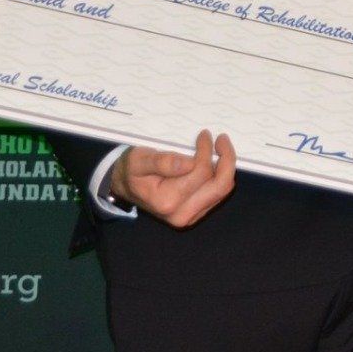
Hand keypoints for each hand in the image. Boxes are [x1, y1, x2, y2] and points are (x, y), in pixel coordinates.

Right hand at [110, 130, 235, 227]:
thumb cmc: (132, 171)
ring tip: (220, 148)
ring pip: (221, 190)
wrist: (126, 188)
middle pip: (218, 186)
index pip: (200, 173)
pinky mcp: (195, 214)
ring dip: (225, 168)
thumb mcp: (139, 161)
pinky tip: (215, 162)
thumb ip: (161, 162)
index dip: (206, 151)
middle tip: (222, 139)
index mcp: (167, 201)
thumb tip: (187, 163)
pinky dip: (220, 176)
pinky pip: (217, 194)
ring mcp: (190, 217)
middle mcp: (181, 215)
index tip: (205, 135)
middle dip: (226, 160)